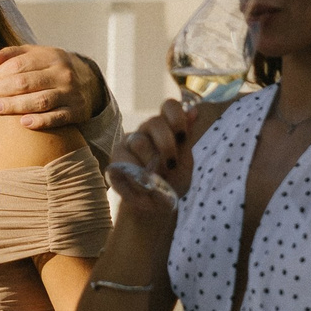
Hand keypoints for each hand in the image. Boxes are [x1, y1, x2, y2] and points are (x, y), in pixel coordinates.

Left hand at [0, 45, 103, 131]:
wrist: (88, 83)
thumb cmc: (51, 69)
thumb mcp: (36, 55)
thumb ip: (11, 55)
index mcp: (51, 56)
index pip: (19, 65)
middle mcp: (63, 73)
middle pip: (26, 82)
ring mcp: (71, 93)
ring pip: (40, 100)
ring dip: (15, 105)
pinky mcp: (77, 111)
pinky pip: (57, 118)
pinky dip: (41, 121)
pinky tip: (23, 123)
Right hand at [109, 97, 201, 217]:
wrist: (154, 204)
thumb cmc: (172, 180)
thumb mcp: (185, 161)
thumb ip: (187, 138)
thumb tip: (194, 111)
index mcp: (167, 127)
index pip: (170, 106)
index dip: (176, 116)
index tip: (182, 136)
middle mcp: (147, 130)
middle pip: (154, 122)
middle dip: (166, 145)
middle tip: (171, 166)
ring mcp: (129, 142)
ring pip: (139, 142)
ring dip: (151, 164)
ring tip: (156, 181)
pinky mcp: (116, 156)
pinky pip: (124, 160)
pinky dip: (136, 176)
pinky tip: (143, 187)